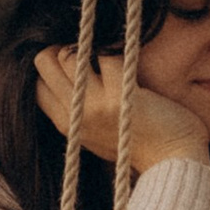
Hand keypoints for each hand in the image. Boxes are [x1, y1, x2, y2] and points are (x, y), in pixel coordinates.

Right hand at [34, 47, 207, 171]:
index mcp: (69, 126)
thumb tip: (65, 74)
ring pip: (67, 55)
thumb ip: (78, 113)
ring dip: (88, 46)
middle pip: (44, 62)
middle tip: (89, 53)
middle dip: (64, 48)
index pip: (36, 85)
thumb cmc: (139, 144)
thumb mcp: (97, 135)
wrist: (173, 163)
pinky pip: (105, 55)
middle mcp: (76, 116)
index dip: (52, 66)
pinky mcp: (119, 96)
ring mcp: (95, 106)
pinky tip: (129, 60)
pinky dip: (116, 50)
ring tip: (108, 56)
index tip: (74, 63)